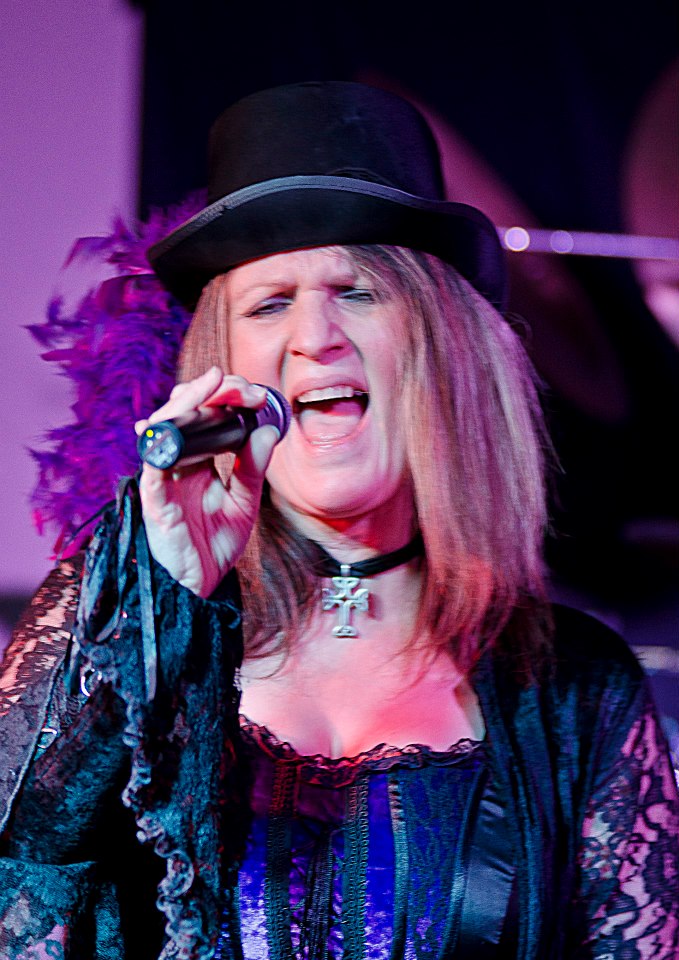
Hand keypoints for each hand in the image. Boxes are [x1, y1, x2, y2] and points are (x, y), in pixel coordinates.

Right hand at [136, 367, 278, 596]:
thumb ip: (253, 469)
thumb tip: (267, 431)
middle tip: (236, 383)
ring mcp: (163, 479)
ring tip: (212, 386)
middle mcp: (177, 463)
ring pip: (164, 429)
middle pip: (181, 413)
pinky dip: (163, 447)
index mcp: (197, 460)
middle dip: (207, 390)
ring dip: (187, 403)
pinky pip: (154, 470)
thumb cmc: (217, 543)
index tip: (254, 392)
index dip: (225, 397)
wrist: (203, 585)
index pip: (204, 416)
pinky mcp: (155, 501)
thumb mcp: (245, 502)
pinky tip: (179, 429)